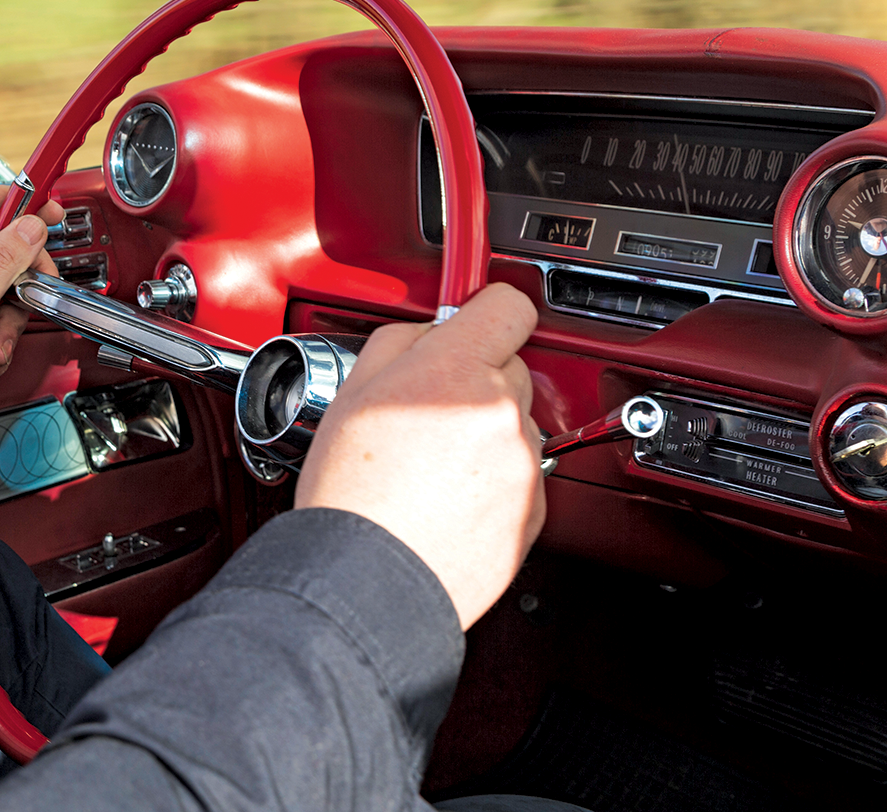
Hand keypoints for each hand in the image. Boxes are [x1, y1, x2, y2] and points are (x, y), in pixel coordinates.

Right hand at [294, 283, 543, 629]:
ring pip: (516, 424)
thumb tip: (430, 330)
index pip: (509, 305)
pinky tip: (449, 499)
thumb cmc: (352, 494)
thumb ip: (400, 342)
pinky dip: (495, 482)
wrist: (367, 580)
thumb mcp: (352, 390)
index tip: (478, 319)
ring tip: (433, 467)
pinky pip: (522, 474)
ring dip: (486, 433)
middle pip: (512, 367)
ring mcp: (522, 464)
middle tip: (429, 409)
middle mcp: (501, 412)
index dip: (488, 309)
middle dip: (477, 379)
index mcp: (456, 371)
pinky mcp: (534, 510)